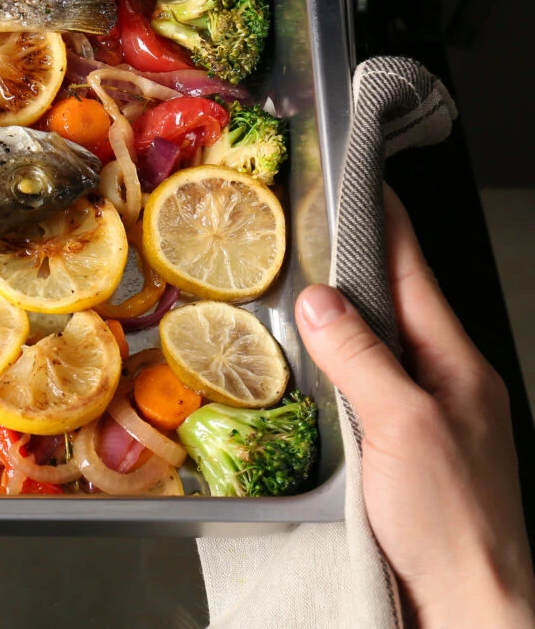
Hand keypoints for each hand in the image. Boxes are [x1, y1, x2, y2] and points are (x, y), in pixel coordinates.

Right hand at [296, 186, 534, 627]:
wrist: (472, 605)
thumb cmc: (451, 521)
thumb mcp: (401, 424)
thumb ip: (362, 357)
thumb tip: (322, 300)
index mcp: (458, 368)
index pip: (416, 276)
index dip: (388, 226)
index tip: (364, 183)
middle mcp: (448, 388)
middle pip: (398, 309)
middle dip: (358, 266)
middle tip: (311, 232)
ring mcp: (430, 423)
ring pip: (380, 352)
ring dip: (342, 321)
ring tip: (298, 294)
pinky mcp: (406, 458)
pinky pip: (368, 394)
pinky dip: (337, 372)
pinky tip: (308, 376)